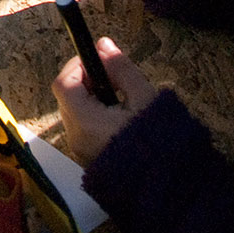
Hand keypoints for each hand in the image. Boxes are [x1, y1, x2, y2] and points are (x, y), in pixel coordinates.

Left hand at [53, 39, 158, 163]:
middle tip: (114, 78)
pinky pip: (83, 131)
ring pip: (75, 114)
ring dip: (92, 99)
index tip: (98, 59)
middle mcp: (77, 140)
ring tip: (122, 99)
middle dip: (87, 81)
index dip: (77, 65)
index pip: (63, 83)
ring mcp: (82, 153)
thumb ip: (122, 70)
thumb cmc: (161, 144)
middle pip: (67, 98)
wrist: (170, 186)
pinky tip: (121, 118)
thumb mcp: (145, 99)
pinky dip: (95, 117)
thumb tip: (104, 45)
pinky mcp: (90, 161)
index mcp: (86, 123)